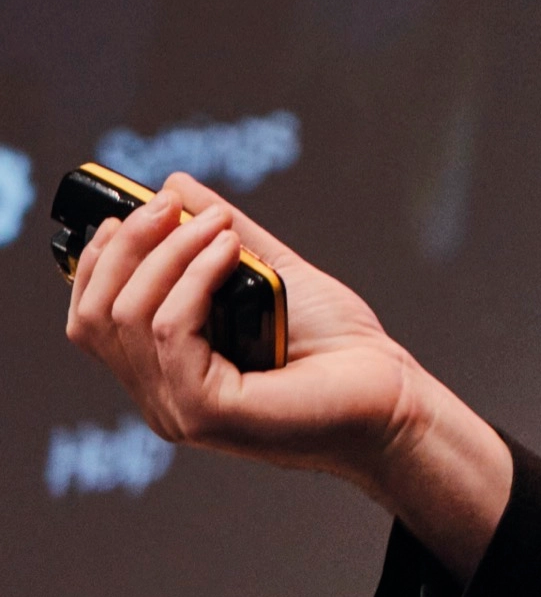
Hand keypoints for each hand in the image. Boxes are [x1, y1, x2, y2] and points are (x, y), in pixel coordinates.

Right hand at [61, 174, 511, 574]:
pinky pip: (170, 331)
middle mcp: (159, 395)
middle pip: (95, 316)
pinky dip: (193, 280)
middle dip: (127, 248)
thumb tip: (174, 185)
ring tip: (220, 225)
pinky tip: (230, 252)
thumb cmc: (339, 344)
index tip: (130, 212)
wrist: (392, 390)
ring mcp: (176, 408)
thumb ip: (223, 235)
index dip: (100, 261)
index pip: (91, 319)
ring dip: (169, 254)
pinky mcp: (202, 411)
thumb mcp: (273, 273)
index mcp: (164, 368)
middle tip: (169, 206)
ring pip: (128, 317)